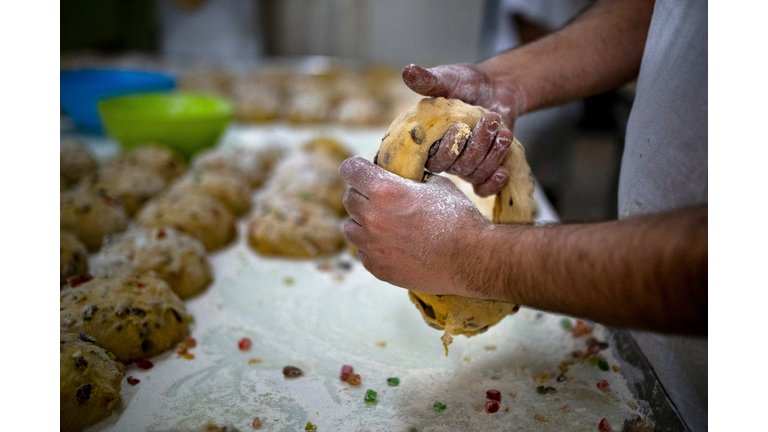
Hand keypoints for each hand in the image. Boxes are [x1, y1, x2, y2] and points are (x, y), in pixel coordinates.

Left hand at [339, 156, 489, 295]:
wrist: (472, 259)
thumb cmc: (459, 219)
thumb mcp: (437, 185)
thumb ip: (410, 181)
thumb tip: (402, 178)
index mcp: (385, 190)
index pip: (350, 169)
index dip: (356, 168)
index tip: (362, 171)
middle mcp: (372, 217)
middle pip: (349, 198)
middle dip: (362, 195)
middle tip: (379, 199)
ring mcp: (372, 246)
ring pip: (350, 227)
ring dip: (362, 222)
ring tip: (383, 224)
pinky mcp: (378, 268)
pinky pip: (363, 251)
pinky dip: (372, 246)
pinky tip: (392, 245)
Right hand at [403, 64, 522, 196]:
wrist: (496, 88)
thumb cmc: (467, 83)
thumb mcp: (449, 78)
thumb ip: (429, 80)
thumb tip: (407, 71)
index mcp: (427, 138)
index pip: (428, 158)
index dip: (444, 149)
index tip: (460, 126)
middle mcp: (442, 156)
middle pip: (453, 167)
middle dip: (475, 146)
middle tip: (490, 120)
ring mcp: (462, 165)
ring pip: (473, 173)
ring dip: (491, 154)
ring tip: (504, 130)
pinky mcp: (481, 171)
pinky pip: (483, 188)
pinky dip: (493, 183)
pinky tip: (504, 170)